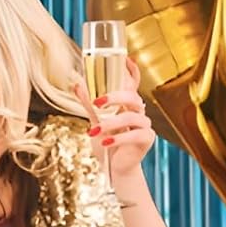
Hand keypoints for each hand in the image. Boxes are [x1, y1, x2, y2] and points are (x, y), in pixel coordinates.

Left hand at [75, 56, 155, 181]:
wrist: (114, 168)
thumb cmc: (106, 143)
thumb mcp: (95, 121)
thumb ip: (89, 104)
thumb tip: (78, 84)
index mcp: (127, 104)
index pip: (132, 83)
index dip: (132, 70)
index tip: (126, 58)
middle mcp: (138, 111)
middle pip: (132, 96)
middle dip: (115, 96)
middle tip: (97, 102)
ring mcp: (144, 124)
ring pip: (132, 116)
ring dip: (110, 123)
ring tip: (93, 131)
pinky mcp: (147, 139)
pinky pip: (136, 134)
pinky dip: (119, 137)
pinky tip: (105, 142)